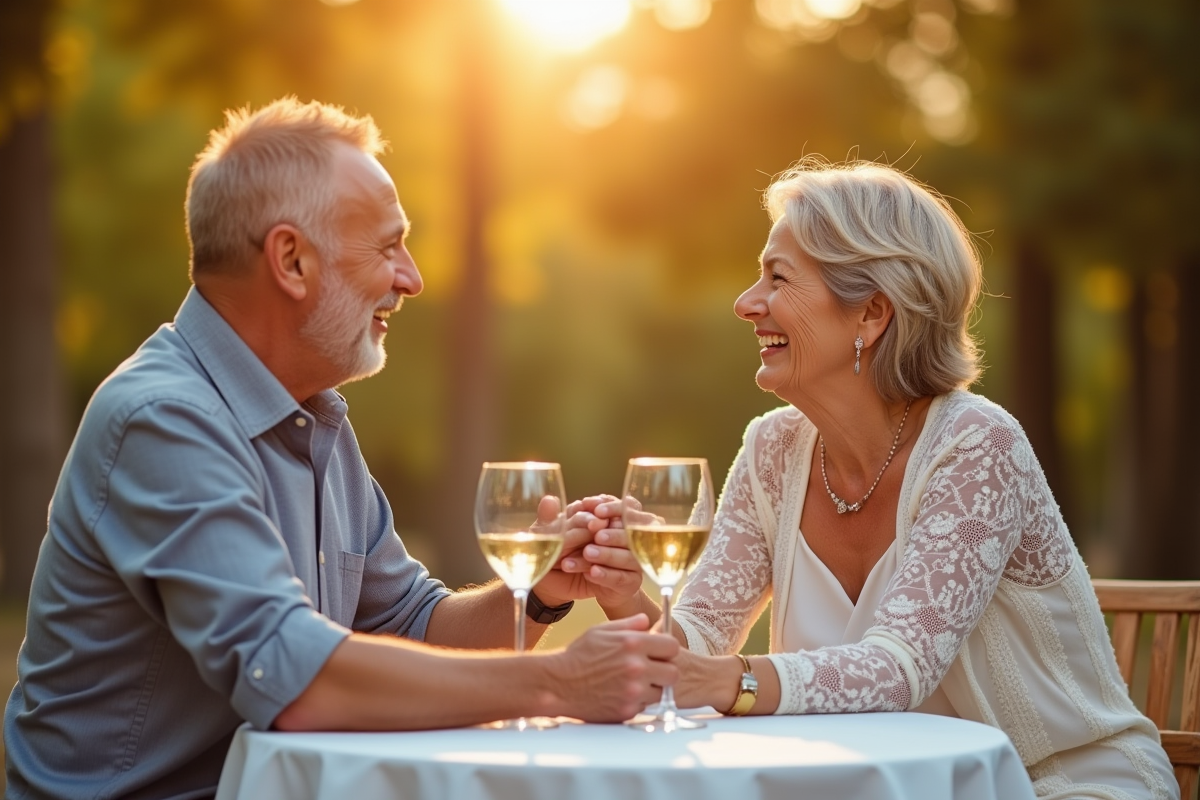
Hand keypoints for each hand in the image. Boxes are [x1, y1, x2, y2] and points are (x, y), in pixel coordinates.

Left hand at [533, 495, 644, 611]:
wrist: (562, 584)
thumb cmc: (561, 552)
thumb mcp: (553, 536)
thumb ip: (550, 519)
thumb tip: (549, 500)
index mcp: (613, 519)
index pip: (624, 508)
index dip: (612, 508)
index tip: (597, 510)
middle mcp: (626, 538)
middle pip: (630, 532)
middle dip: (612, 533)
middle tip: (596, 534)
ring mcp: (631, 561)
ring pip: (627, 556)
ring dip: (607, 554)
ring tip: (588, 554)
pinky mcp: (629, 582)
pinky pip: (622, 578)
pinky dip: (606, 575)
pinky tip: (591, 573)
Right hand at [548, 614, 679, 722]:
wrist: (557, 684)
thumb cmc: (577, 655)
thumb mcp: (601, 630)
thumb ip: (628, 624)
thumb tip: (646, 620)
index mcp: (633, 643)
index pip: (672, 647)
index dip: (666, 650)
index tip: (659, 653)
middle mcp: (636, 667)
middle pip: (673, 673)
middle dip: (664, 672)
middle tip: (651, 671)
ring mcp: (633, 691)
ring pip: (661, 693)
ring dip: (651, 689)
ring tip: (633, 683)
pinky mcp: (627, 710)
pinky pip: (645, 707)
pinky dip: (637, 702)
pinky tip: (621, 694)